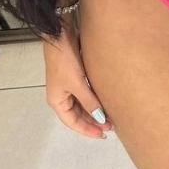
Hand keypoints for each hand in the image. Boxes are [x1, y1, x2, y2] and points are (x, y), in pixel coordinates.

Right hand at [43, 23, 113, 139]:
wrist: (60, 33)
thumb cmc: (64, 60)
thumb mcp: (77, 83)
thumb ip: (89, 101)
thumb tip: (100, 118)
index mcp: (57, 100)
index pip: (72, 122)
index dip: (87, 130)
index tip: (103, 134)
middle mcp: (61, 94)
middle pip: (78, 114)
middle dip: (93, 120)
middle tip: (111, 125)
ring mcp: (68, 84)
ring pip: (82, 103)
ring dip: (95, 109)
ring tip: (110, 114)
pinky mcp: (75, 73)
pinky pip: (85, 91)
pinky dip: (94, 97)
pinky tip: (105, 98)